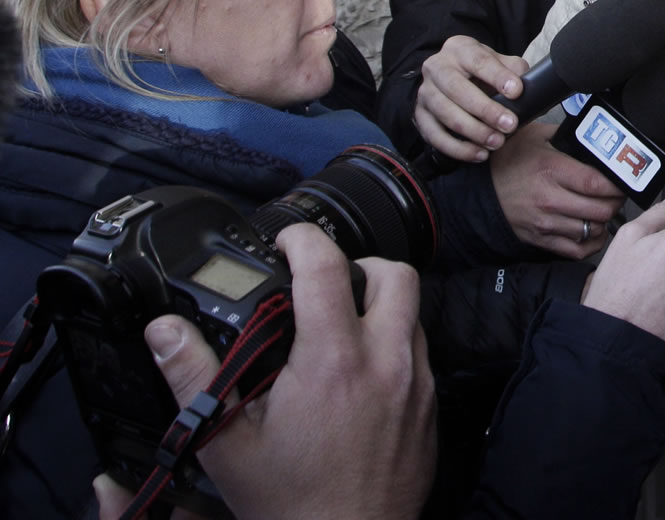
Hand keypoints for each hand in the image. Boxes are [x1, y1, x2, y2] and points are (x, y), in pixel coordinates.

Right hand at [99, 225, 435, 519]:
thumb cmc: (292, 503)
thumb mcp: (226, 442)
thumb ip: (194, 377)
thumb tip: (165, 332)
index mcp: (333, 361)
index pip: (328, 267)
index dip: (304, 239)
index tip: (288, 240)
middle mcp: (385, 362)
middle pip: (395, 273)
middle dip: (359, 263)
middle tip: (323, 280)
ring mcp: (415, 383)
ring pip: (413, 311)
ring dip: (379, 304)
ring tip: (338, 325)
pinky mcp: (430, 405)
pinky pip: (421, 351)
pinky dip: (394, 343)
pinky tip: (359, 369)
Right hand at [414, 35, 528, 161]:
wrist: (452, 76)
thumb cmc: (480, 70)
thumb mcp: (498, 62)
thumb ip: (514, 70)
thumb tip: (532, 87)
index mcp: (460, 49)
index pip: (478, 60)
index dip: (497, 76)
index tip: (516, 91)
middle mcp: (437, 67)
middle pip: (457, 89)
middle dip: (485, 110)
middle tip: (510, 125)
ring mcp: (425, 92)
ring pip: (445, 113)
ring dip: (473, 131)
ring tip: (497, 142)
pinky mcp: (420, 115)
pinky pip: (434, 135)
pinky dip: (457, 148)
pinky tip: (479, 154)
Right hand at [491, 122, 625, 258]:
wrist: (480, 191)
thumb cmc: (508, 162)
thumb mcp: (535, 136)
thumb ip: (566, 136)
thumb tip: (595, 135)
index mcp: (551, 170)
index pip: (597, 184)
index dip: (618, 184)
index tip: (625, 180)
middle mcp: (550, 200)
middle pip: (601, 210)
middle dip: (616, 202)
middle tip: (617, 194)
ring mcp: (545, 223)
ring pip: (593, 231)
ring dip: (604, 221)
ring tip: (604, 209)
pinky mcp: (541, 240)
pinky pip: (577, 249)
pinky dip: (591, 243)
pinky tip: (593, 230)